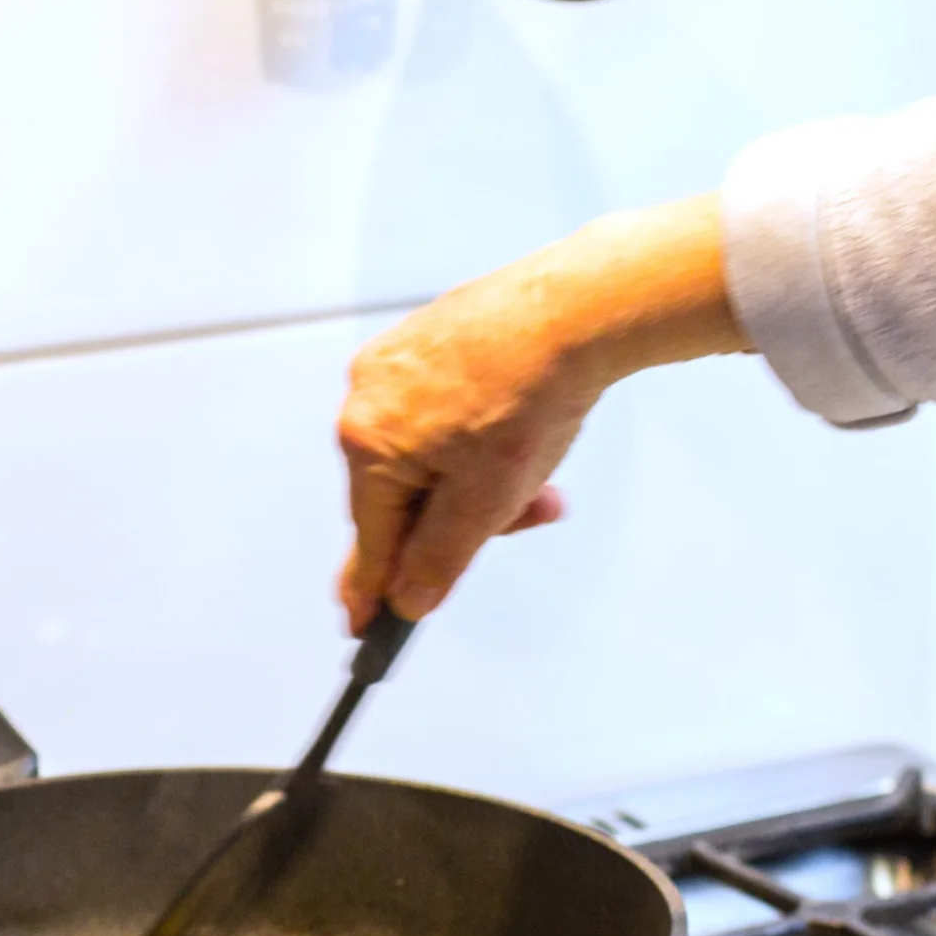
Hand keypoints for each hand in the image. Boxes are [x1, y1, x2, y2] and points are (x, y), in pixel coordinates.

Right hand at [336, 196, 745, 629]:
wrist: (574, 309)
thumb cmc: (528, 396)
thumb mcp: (486, 503)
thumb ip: (439, 559)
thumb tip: (406, 600)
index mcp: (368, 443)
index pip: (370, 538)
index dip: (372, 588)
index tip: (362, 626)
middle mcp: (365, 397)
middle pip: (401, 494)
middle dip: (459, 517)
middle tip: (525, 514)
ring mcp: (394, 363)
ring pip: (424, 453)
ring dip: (476, 478)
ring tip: (537, 469)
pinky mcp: (425, 340)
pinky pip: (436, 410)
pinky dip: (475, 435)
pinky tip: (519, 426)